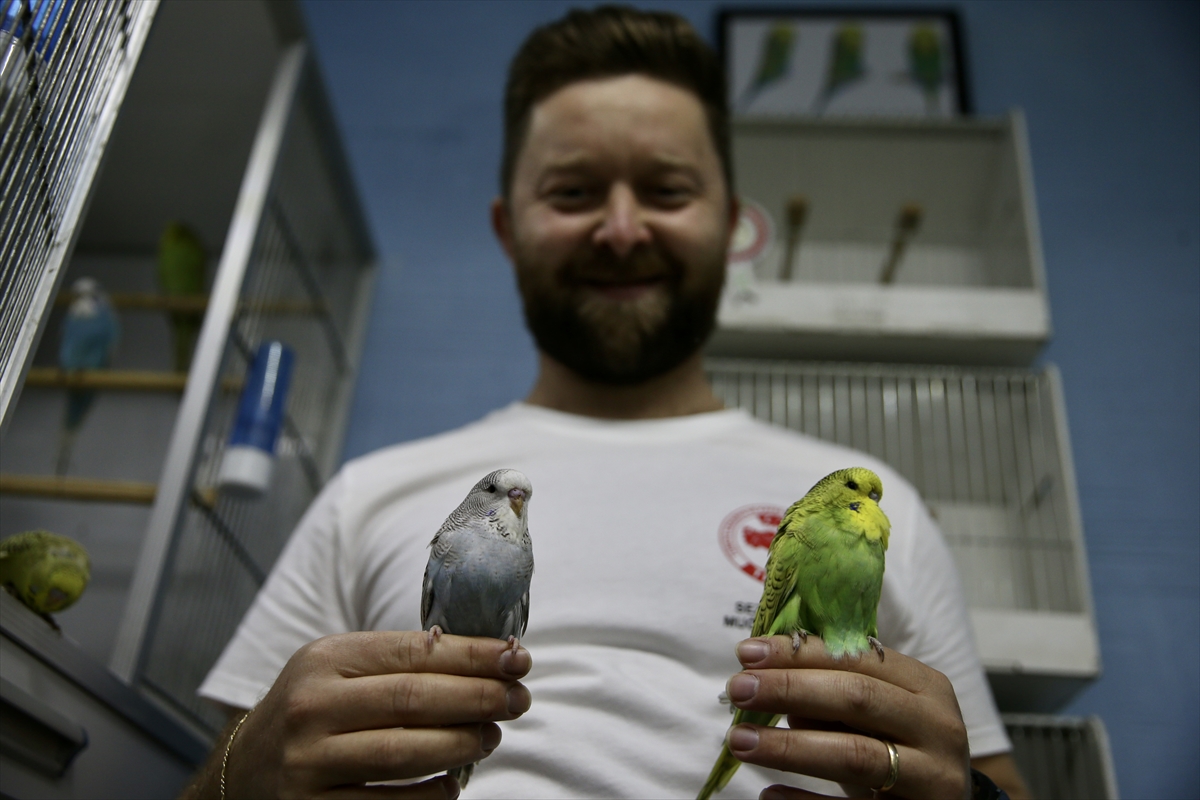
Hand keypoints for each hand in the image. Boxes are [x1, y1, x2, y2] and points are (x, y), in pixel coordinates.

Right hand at [223, 631, 531, 798]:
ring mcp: (308, 762)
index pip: (414, 652)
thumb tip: (488, 660)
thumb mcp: (338, 672)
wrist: (242, 773)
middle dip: (478, 698)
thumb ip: (398, 664)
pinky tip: (452, 784)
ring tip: (491, 737)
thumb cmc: (314, 714)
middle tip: (519, 700)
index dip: (474, 655)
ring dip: (461, 745)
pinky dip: (429, 795)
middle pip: (413, 700)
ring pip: (403, 753)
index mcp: (325, 659)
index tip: (518, 658)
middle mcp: (312, 707)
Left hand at [725, 635, 969, 799]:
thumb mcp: (874, 716)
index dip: (800, 653)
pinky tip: (770, 795)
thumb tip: (764, 678)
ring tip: (740, 740)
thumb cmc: (899, 748)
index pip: (856, 657)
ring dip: (790, 745)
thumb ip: (830, 695)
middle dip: (790, 689)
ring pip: (855, 753)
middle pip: (856, 697)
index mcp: (925, 686)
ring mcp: (934, 776)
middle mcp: (937, 726)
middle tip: (737, 689)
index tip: (747, 652)